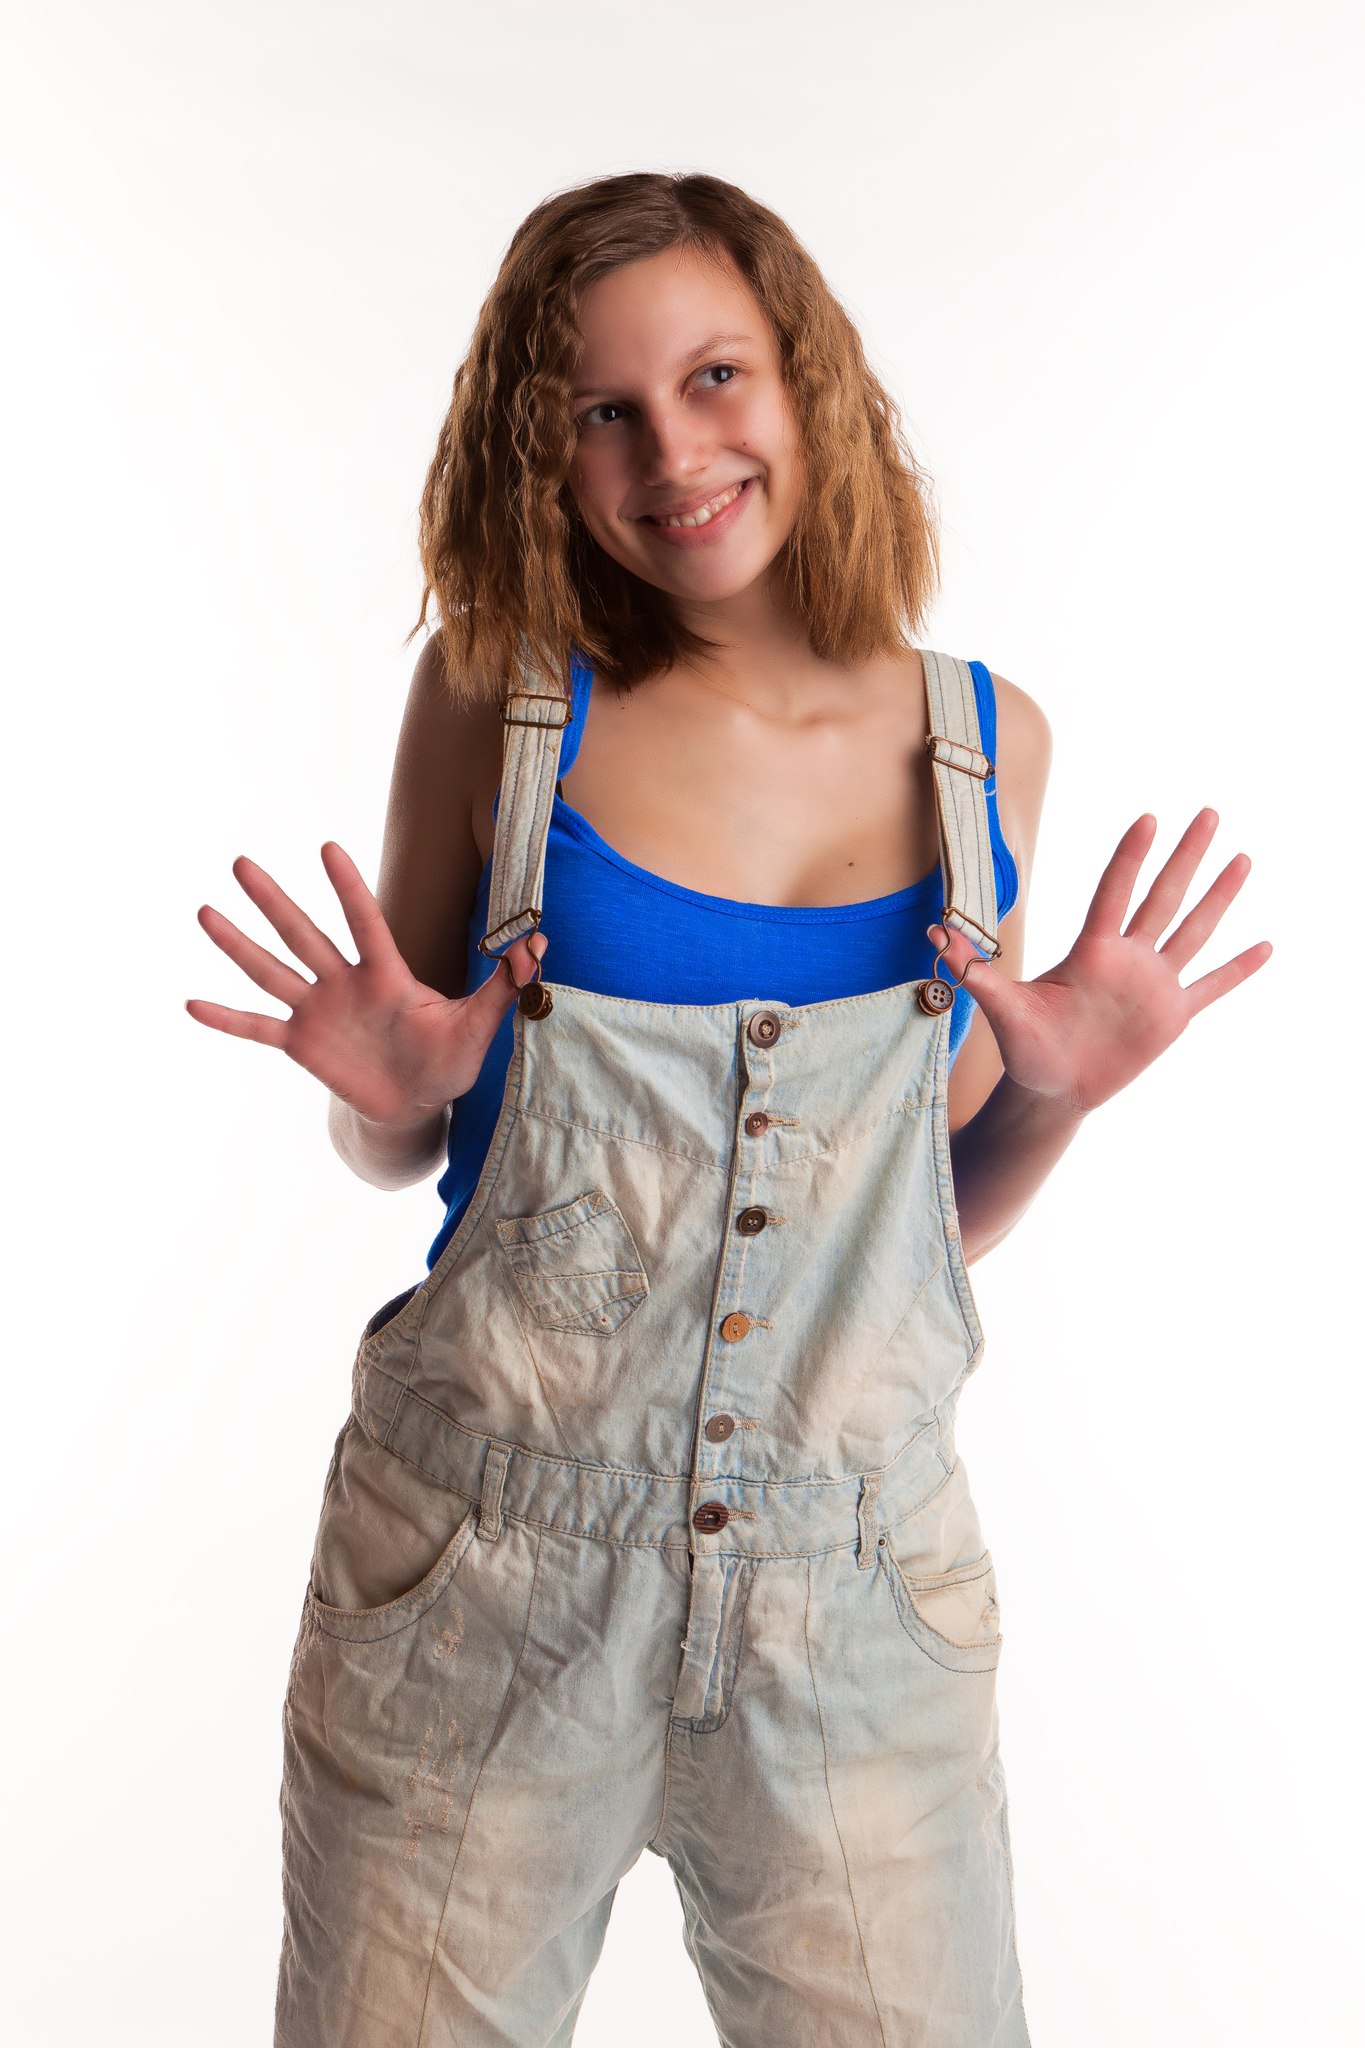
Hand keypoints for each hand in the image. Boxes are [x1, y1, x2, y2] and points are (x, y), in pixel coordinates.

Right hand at [185, 841, 545, 1125]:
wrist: (417, 1103)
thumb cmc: (449, 1059)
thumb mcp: (481, 1025)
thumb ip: (505, 985)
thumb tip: (538, 942)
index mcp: (386, 974)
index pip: (365, 922)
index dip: (348, 888)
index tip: (327, 847)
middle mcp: (345, 983)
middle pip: (304, 935)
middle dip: (274, 900)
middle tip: (241, 862)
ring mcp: (318, 1011)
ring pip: (272, 971)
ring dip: (238, 945)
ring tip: (205, 911)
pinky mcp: (302, 1044)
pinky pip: (259, 1028)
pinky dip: (227, 1019)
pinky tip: (190, 1004)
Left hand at [930, 808, 1271, 1116]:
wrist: (1051, 1090)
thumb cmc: (1025, 1047)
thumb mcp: (1001, 1008)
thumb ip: (975, 970)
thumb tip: (934, 933)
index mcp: (1092, 951)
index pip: (1115, 893)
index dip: (1131, 857)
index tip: (1148, 819)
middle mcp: (1128, 958)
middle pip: (1164, 896)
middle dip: (1187, 856)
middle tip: (1208, 812)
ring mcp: (1154, 984)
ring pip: (1194, 930)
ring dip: (1220, 896)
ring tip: (1242, 859)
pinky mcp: (1171, 1017)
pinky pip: (1212, 988)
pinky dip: (1238, 969)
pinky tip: (1266, 946)